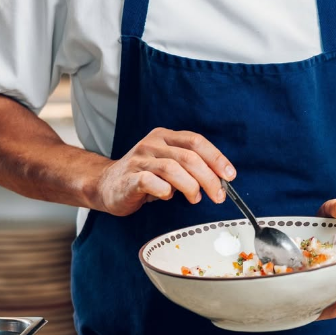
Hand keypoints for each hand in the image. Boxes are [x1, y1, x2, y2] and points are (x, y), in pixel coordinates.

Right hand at [97, 128, 235, 216]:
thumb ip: (189, 167)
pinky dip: (164, 191)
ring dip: (190, 186)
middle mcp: (152, 143)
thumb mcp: (168, 164)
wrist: (106, 185)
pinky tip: (168, 196)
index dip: (216, 157)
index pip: (196, 141)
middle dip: (209, 178)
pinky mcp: (129, 177)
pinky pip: (150, 181)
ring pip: (173, 168)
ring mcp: (139, 159)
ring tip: (195, 198)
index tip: (229, 175)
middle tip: (218, 195)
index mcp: (165, 136)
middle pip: (188, 156)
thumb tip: (219, 180)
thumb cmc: (143, 176)